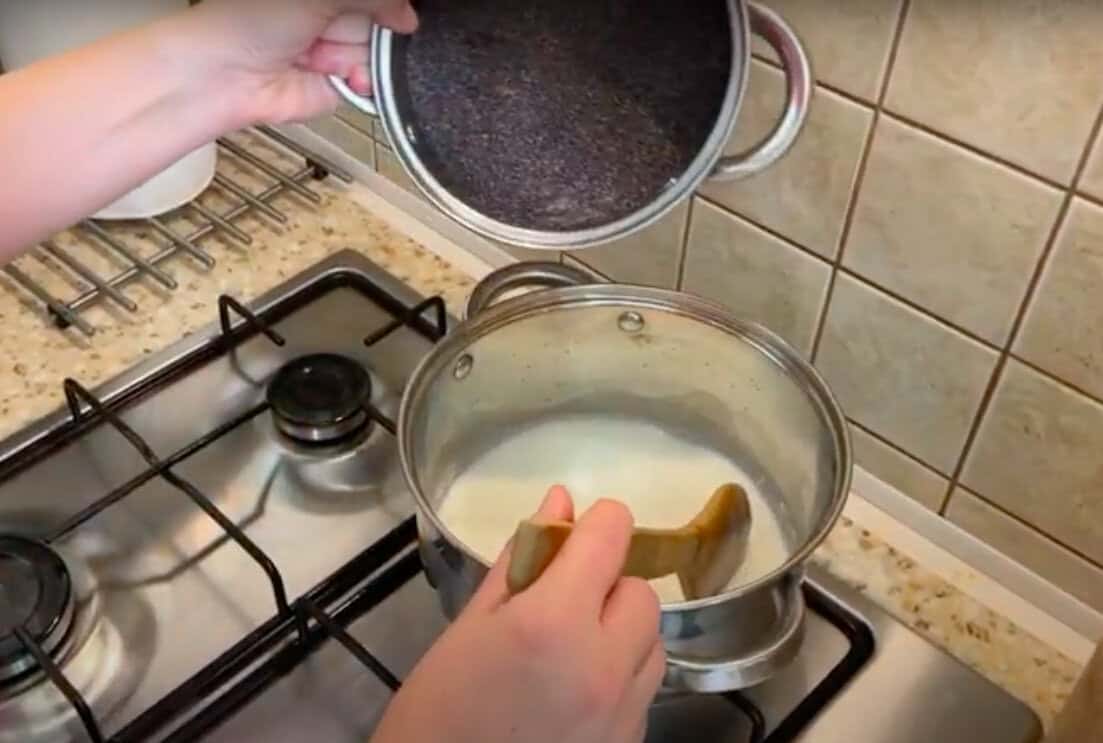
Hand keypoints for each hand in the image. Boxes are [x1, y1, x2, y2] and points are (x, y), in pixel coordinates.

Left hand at [190, 0, 417, 123]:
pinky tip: (342, 76)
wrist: (227, 73)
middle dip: (368, 26)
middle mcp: (333, 17)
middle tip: (335, 27)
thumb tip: (409, 16)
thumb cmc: (252, 19)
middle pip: (380, 22)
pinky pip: (372, 84)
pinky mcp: (340, 86)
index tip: (392, 10)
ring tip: (322, 53)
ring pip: (378, 52)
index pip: (375, 1)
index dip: (385, 6)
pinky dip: (361, 81)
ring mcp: (338, 51)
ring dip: (356, 54)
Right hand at [371, 487, 664, 742]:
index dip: (599, 522)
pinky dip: (621, 677)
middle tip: (562, 602)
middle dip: (608, 586)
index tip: (580, 532)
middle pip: (641, 594)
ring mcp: (622, 712)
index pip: (610, 539)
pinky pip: (644, 690)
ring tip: (570, 652)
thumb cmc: (436, 711)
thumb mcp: (469, 626)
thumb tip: (558, 504)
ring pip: (653, 643)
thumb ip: (523, 561)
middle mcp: (603, 665)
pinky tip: (575, 691)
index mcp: (553, 622)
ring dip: (622, 633)